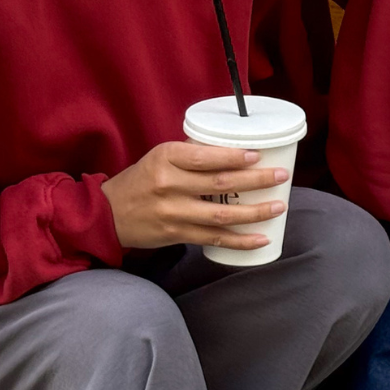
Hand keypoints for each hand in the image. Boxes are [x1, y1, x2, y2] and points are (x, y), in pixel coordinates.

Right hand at [101, 142, 287, 250]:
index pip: (206, 156)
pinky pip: (214, 238)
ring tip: (278, 207)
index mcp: (166, 157)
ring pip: (221, 214)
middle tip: (281, 177)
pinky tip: (260, 239)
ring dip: (254, 212)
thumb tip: (233, 149)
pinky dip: (240, 240)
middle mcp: (169, 184)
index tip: (259, 156)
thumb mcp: (159, 157)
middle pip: (220, 184)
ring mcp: (173, 212)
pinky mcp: (176, 235)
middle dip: (256, 181)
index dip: (235, 157)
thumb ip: (191, 154)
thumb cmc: (140, 180)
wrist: (108, 214)